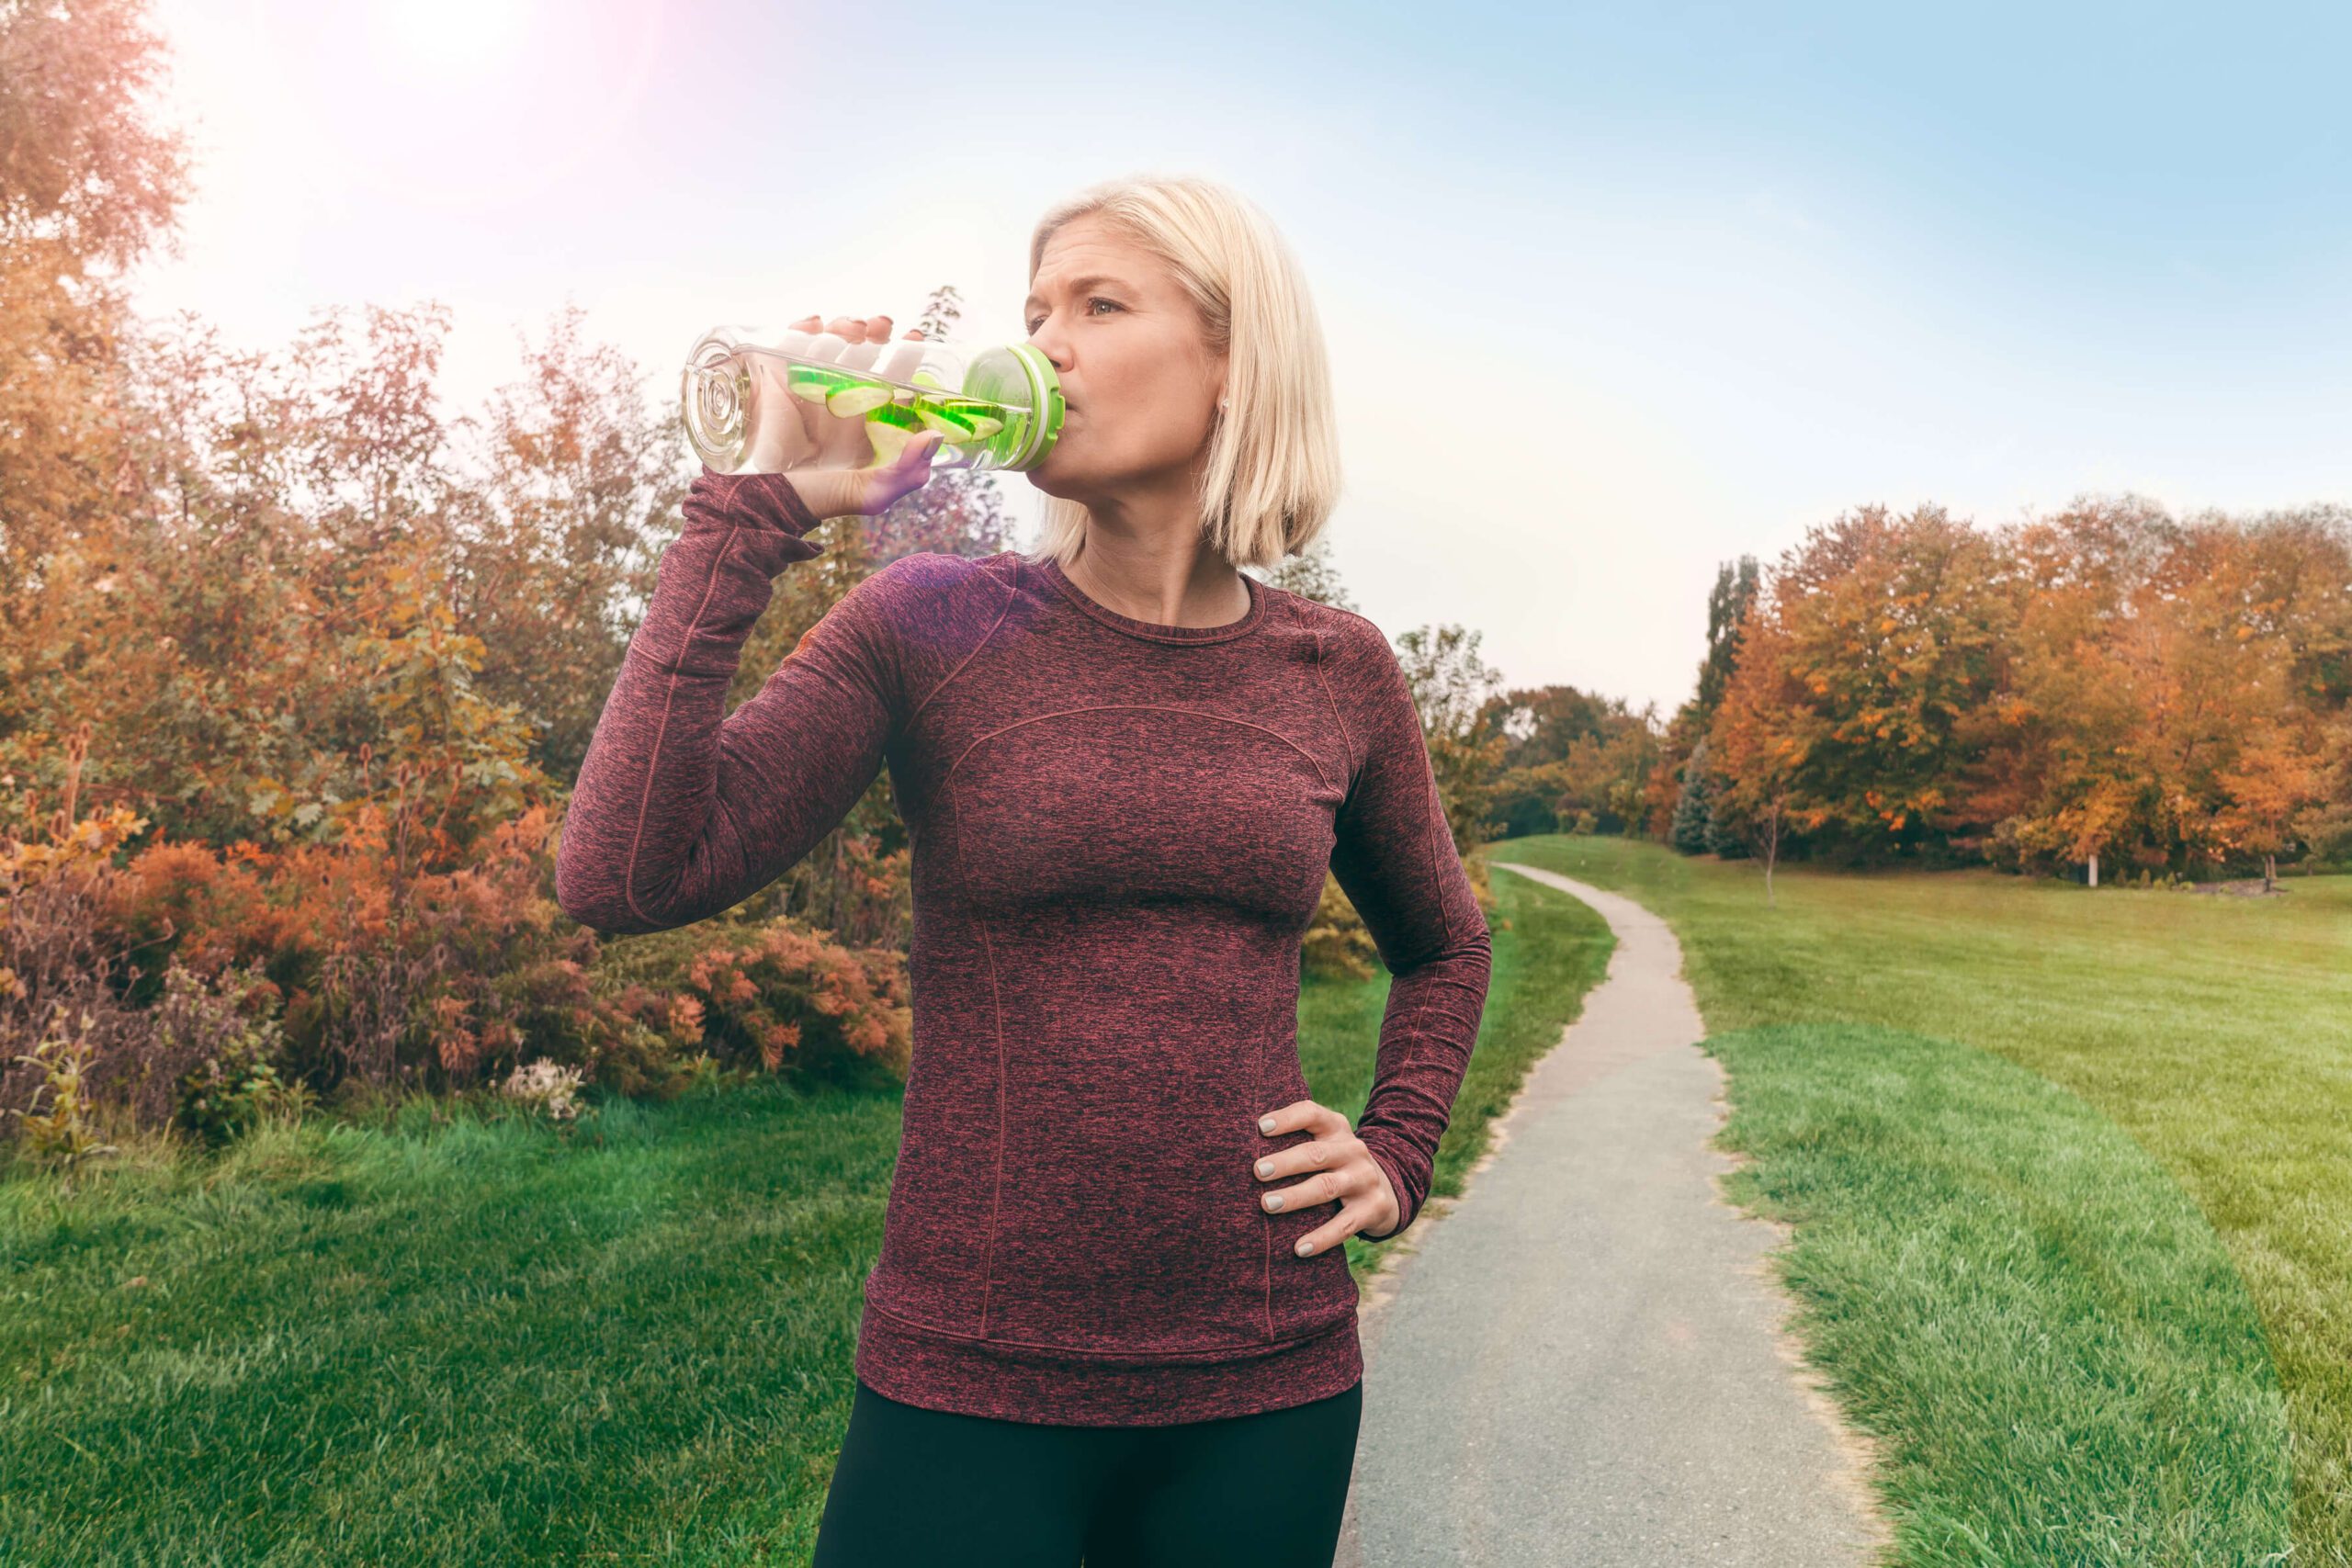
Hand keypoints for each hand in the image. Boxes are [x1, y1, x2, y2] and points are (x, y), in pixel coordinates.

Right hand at [745, 313, 941, 519]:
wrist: (763, 498)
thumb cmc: (819, 497)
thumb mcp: (871, 494)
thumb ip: (907, 473)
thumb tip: (934, 438)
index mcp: (869, 419)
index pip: (896, 379)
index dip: (908, 357)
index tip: (916, 340)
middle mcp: (843, 397)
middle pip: (866, 352)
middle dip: (878, 332)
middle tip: (882, 327)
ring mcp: (810, 384)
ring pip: (833, 341)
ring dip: (846, 325)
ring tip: (853, 330)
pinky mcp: (778, 377)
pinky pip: (791, 342)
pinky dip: (804, 327)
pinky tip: (816, 326)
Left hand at [1251, 1098, 1402, 1254]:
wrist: (1385, 1189)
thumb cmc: (1335, 1163)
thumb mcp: (1324, 1143)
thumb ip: (1295, 1139)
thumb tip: (1240, 1145)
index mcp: (1335, 1128)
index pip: (1311, 1114)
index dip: (1287, 1119)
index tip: (1261, 1127)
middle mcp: (1353, 1150)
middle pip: (1316, 1154)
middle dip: (1285, 1163)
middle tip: (1257, 1171)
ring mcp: (1364, 1179)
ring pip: (1326, 1187)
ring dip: (1295, 1197)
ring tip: (1266, 1204)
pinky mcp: (1372, 1209)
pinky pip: (1344, 1226)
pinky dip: (1321, 1238)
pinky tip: (1299, 1248)